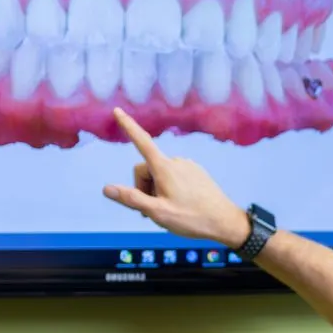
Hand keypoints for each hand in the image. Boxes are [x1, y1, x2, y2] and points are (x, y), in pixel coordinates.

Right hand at [101, 108, 250, 247]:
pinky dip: (170, 188)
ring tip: (169, 210)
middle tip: (152, 211)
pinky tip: (181, 205)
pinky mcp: (197, 172)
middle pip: (146, 168)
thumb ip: (132, 199)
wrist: (225, 222)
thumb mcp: (157, 213)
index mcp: (165, 168)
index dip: (128, 126)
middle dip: (143, 187)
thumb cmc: (191, 219)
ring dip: (157, 190)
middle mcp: (176, 161)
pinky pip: (174, 176)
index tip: (117, 111)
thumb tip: (106, 188)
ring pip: (160, 174)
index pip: (141, 142)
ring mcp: (188, 165)